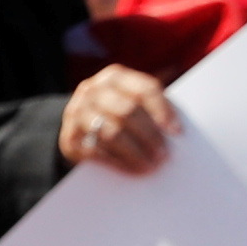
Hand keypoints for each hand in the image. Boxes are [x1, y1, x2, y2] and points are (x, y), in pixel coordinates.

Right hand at [57, 64, 177, 174]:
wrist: (78, 125)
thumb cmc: (116, 113)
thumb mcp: (131, 99)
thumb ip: (150, 106)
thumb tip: (175, 130)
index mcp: (115, 77)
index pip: (145, 90)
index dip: (163, 111)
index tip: (176, 132)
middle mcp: (92, 90)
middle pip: (128, 112)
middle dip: (149, 135)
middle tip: (164, 154)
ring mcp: (77, 113)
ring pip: (112, 133)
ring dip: (135, 152)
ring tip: (150, 164)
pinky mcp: (69, 138)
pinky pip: (96, 151)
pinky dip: (116, 161)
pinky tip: (131, 168)